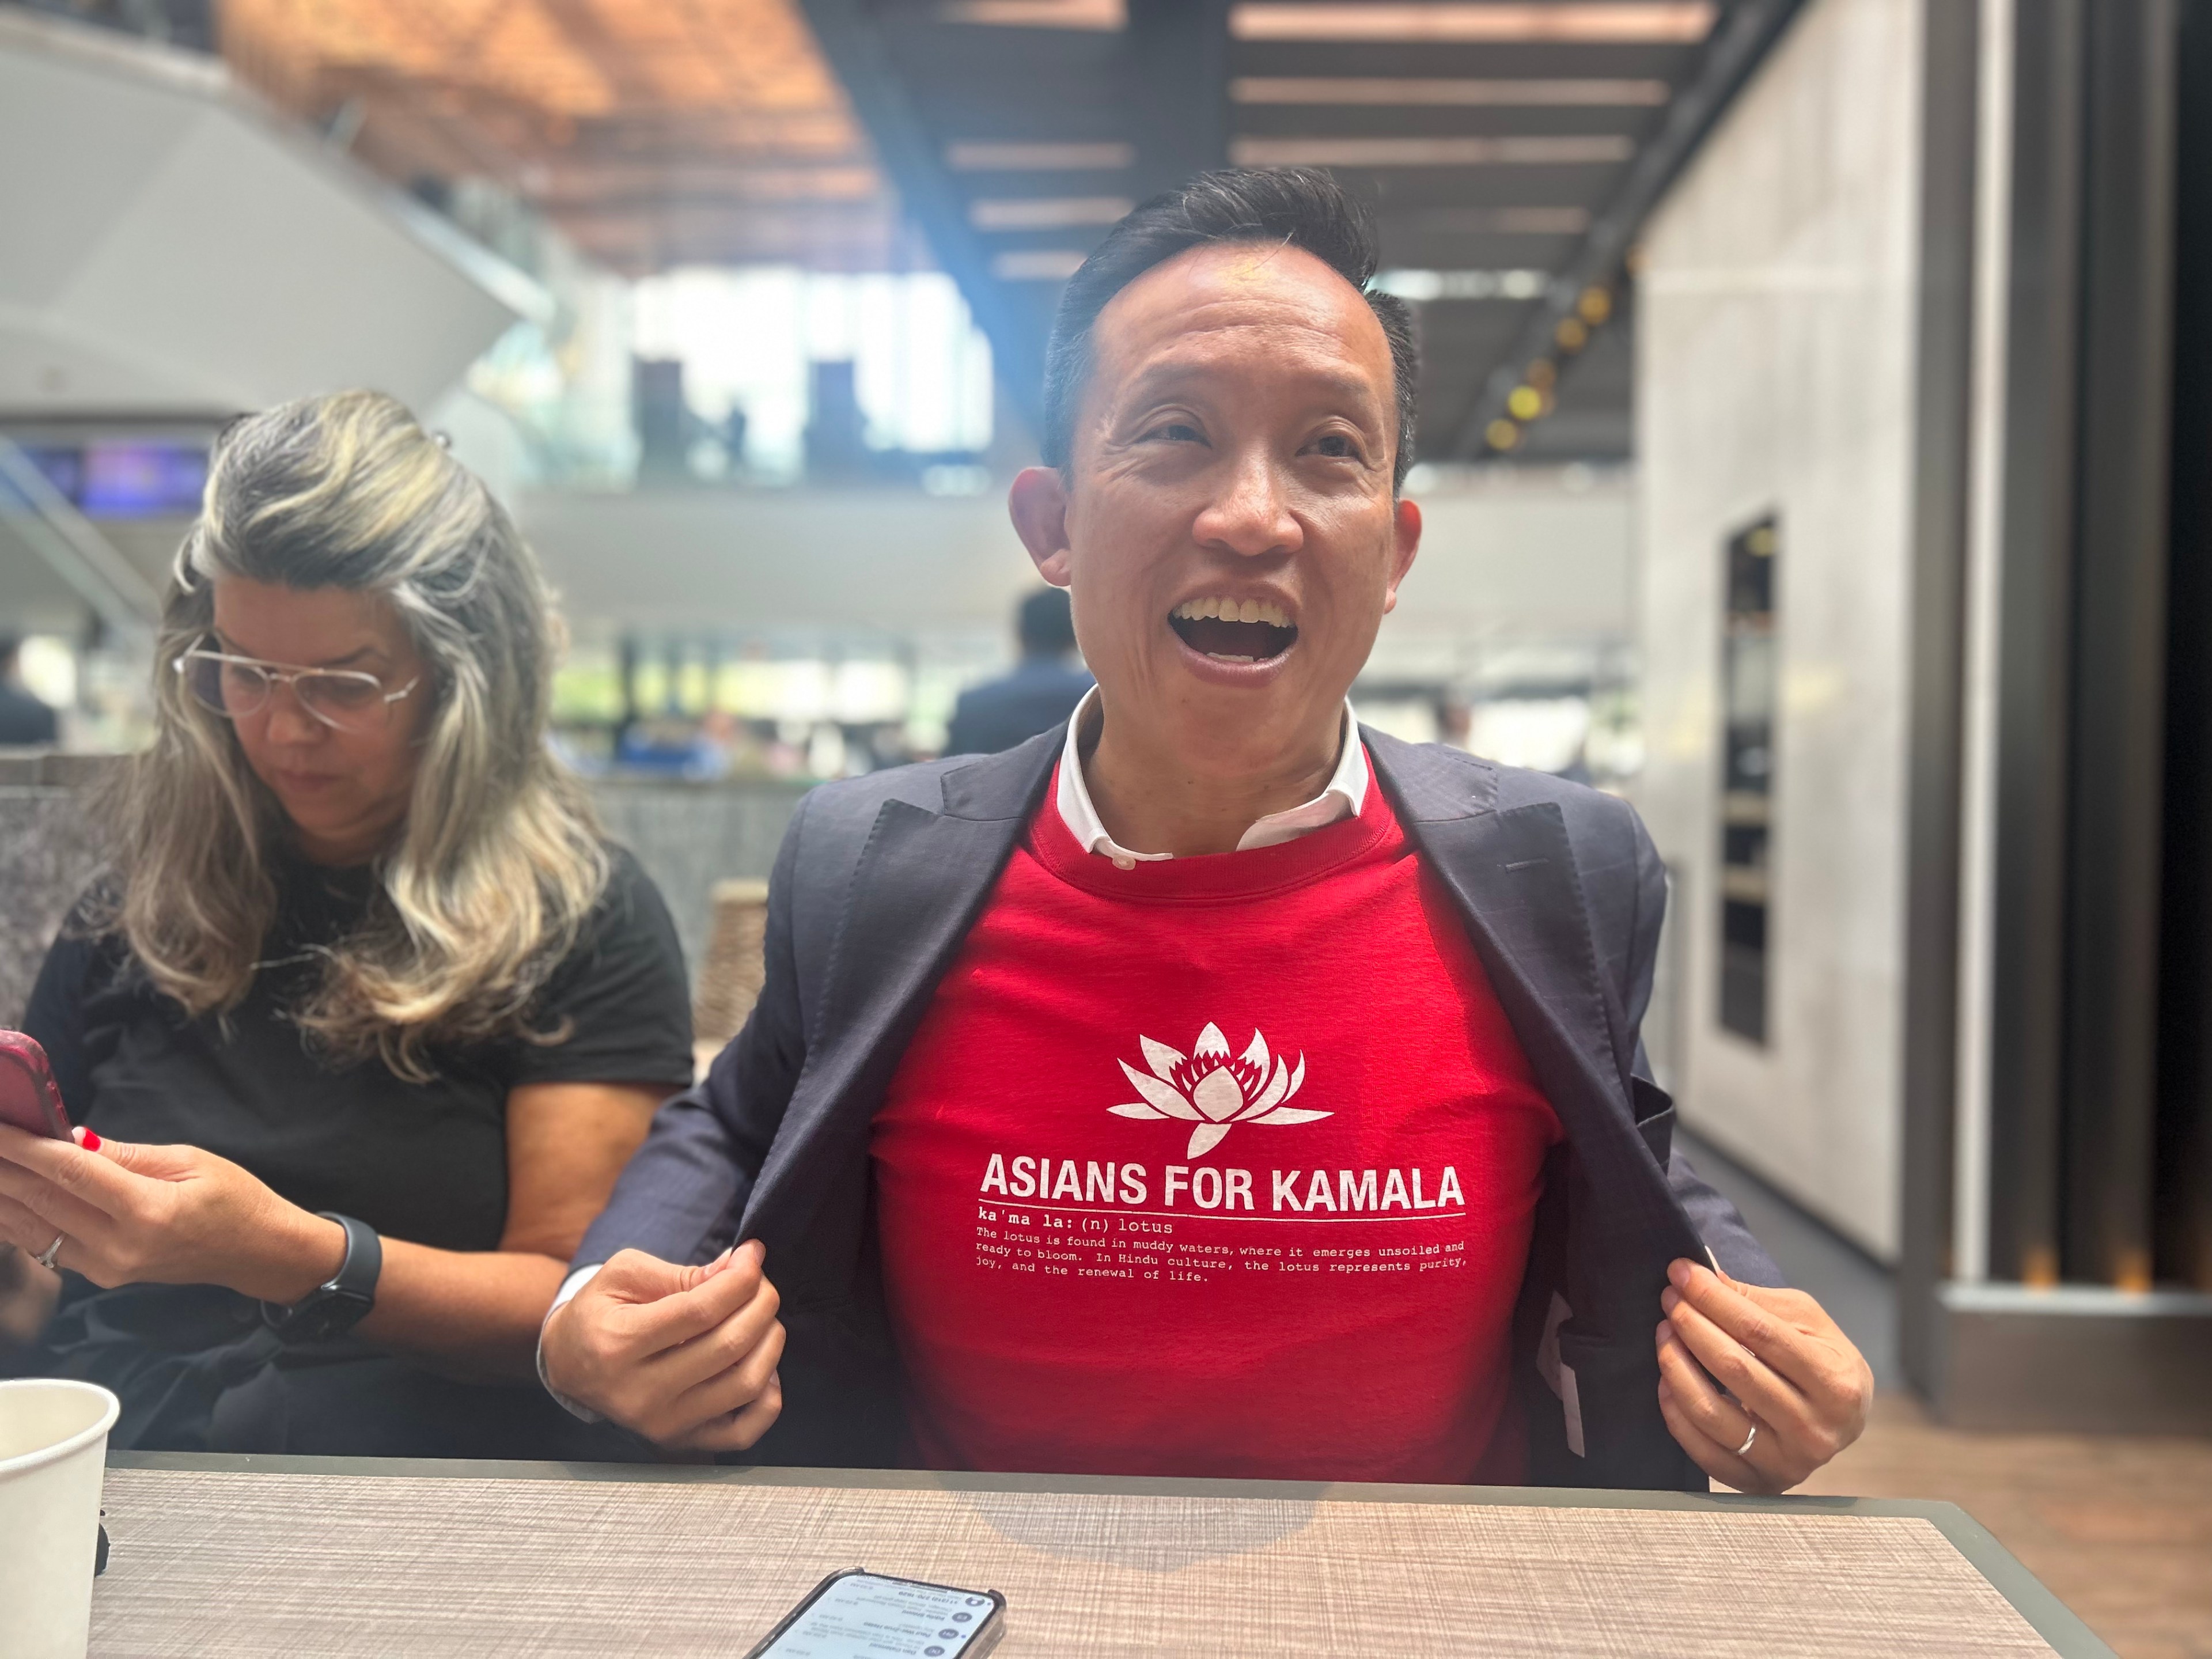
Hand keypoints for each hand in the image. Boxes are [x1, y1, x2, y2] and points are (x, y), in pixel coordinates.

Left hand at [0, 1123, 343, 1303]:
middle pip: (42, 1201)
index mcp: (148, 1212)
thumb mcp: (188, 1161)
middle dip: (5, 1168)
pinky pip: (46, 1245)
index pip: (70, 1174)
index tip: (0, 1127)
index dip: (26, 1147)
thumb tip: (70, 1137)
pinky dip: (18, 1219)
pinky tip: (5, 1198)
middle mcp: (119, 1246)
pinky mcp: (100, 1275)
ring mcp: (106, 1268)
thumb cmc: (235, 1201)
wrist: (256, 1253)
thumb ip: (124, 1154)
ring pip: (32, 1230)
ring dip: (3, 1196)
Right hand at [541, 1242, 784, 1452]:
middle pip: (728, 1346)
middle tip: (761, 1282)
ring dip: (770, 1341)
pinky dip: (768, 1397)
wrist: (568, 1365)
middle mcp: (641, 1393)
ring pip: (744, 1385)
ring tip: (763, 1316)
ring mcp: (663, 1424)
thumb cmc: (599, 1312)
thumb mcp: (624, 1275)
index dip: (739, 1279)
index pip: (700, 1311)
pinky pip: (743, 1431)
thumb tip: (736, 1268)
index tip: (752, 1255)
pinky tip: (761, 1364)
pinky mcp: (681, 1442)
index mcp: (620, 1344)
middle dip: (761, 1303)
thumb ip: (682, 1273)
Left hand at [1654, 1258, 1872, 1492]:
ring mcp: (1786, 1463)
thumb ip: (1757, 1301)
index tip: (1682, 1272)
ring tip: (1664, 1332)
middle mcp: (1815, 1430)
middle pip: (1734, 1369)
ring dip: (1675, 1365)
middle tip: (1670, 1298)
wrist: (1844, 1419)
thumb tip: (1705, 1277)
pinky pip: (1701, 1450)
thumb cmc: (1824, 1360)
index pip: (1761, 1333)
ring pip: (1710, 1412)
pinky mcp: (1758, 1484)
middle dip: (1691, 1324)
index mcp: (1836, 1383)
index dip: (1714, 1299)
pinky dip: (1675, 1413)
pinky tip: (1666, 1380)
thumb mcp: (1807, 1321)